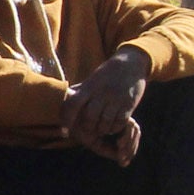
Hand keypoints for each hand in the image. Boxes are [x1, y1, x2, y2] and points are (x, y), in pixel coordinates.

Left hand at [60, 48, 149, 162]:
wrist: (131, 63)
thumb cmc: (107, 74)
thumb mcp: (92, 80)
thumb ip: (79, 91)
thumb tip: (63, 99)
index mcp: (89, 87)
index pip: (72, 104)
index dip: (67, 119)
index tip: (65, 131)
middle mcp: (101, 93)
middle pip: (89, 118)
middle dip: (87, 128)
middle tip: (89, 131)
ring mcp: (115, 99)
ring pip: (105, 123)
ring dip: (102, 130)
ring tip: (101, 130)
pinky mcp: (128, 104)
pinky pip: (120, 122)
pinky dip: (115, 128)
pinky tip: (113, 126)